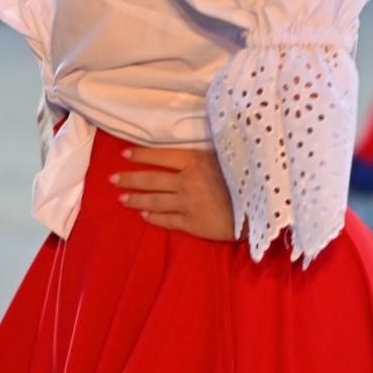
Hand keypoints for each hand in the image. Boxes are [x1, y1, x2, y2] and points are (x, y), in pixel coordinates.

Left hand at [112, 146, 236, 242]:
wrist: (259, 208)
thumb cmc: (247, 176)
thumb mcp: (227, 156)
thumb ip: (205, 154)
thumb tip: (188, 148)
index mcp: (195, 161)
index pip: (160, 156)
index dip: (141, 155)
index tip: (125, 155)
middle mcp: (186, 181)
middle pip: (151, 180)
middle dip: (129, 178)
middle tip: (112, 179)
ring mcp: (188, 204)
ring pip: (155, 200)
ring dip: (136, 199)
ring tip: (122, 199)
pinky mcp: (193, 224)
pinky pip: (168, 220)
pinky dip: (154, 217)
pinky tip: (145, 215)